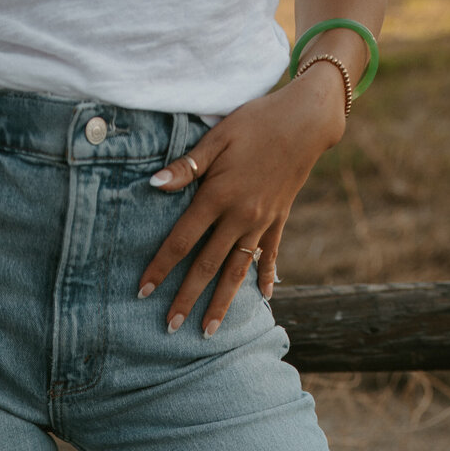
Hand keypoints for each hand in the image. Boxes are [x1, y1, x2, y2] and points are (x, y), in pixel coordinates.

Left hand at [138, 69, 346, 335]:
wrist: (306, 119)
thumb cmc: (256, 122)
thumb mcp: (217, 137)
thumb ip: (187, 166)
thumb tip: (154, 184)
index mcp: (218, 197)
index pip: (182, 241)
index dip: (161, 267)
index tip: (143, 291)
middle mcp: (240, 217)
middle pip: (207, 266)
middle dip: (187, 299)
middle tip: (169, 327)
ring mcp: (261, 222)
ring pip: (237, 272)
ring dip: (222, 303)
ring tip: (208, 331)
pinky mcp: (278, 219)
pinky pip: (271, 254)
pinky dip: (268, 276)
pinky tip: (265, 298)